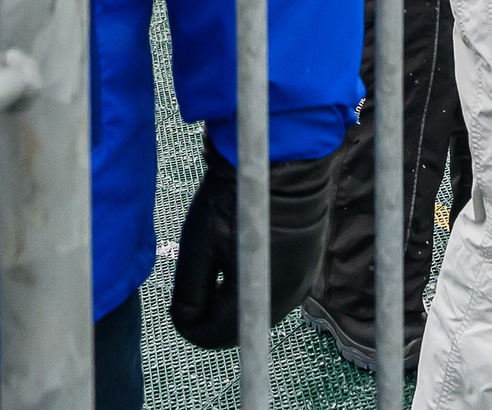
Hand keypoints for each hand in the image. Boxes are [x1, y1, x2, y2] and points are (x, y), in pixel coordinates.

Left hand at [169, 134, 339, 349]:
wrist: (284, 155)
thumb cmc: (237, 195)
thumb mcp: (200, 242)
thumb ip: (190, 292)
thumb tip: (185, 323)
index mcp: (258, 296)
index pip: (213, 335)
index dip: (189, 321)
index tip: (183, 292)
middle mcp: (288, 297)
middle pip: (237, 323)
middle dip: (214, 305)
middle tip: (203, 264)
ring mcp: (303, 279)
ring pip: (256, 306)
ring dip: (235, 292)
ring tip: (225, 250)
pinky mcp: (309, 263)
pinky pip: (275, 287)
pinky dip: (256, 277)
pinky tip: (247, 246)